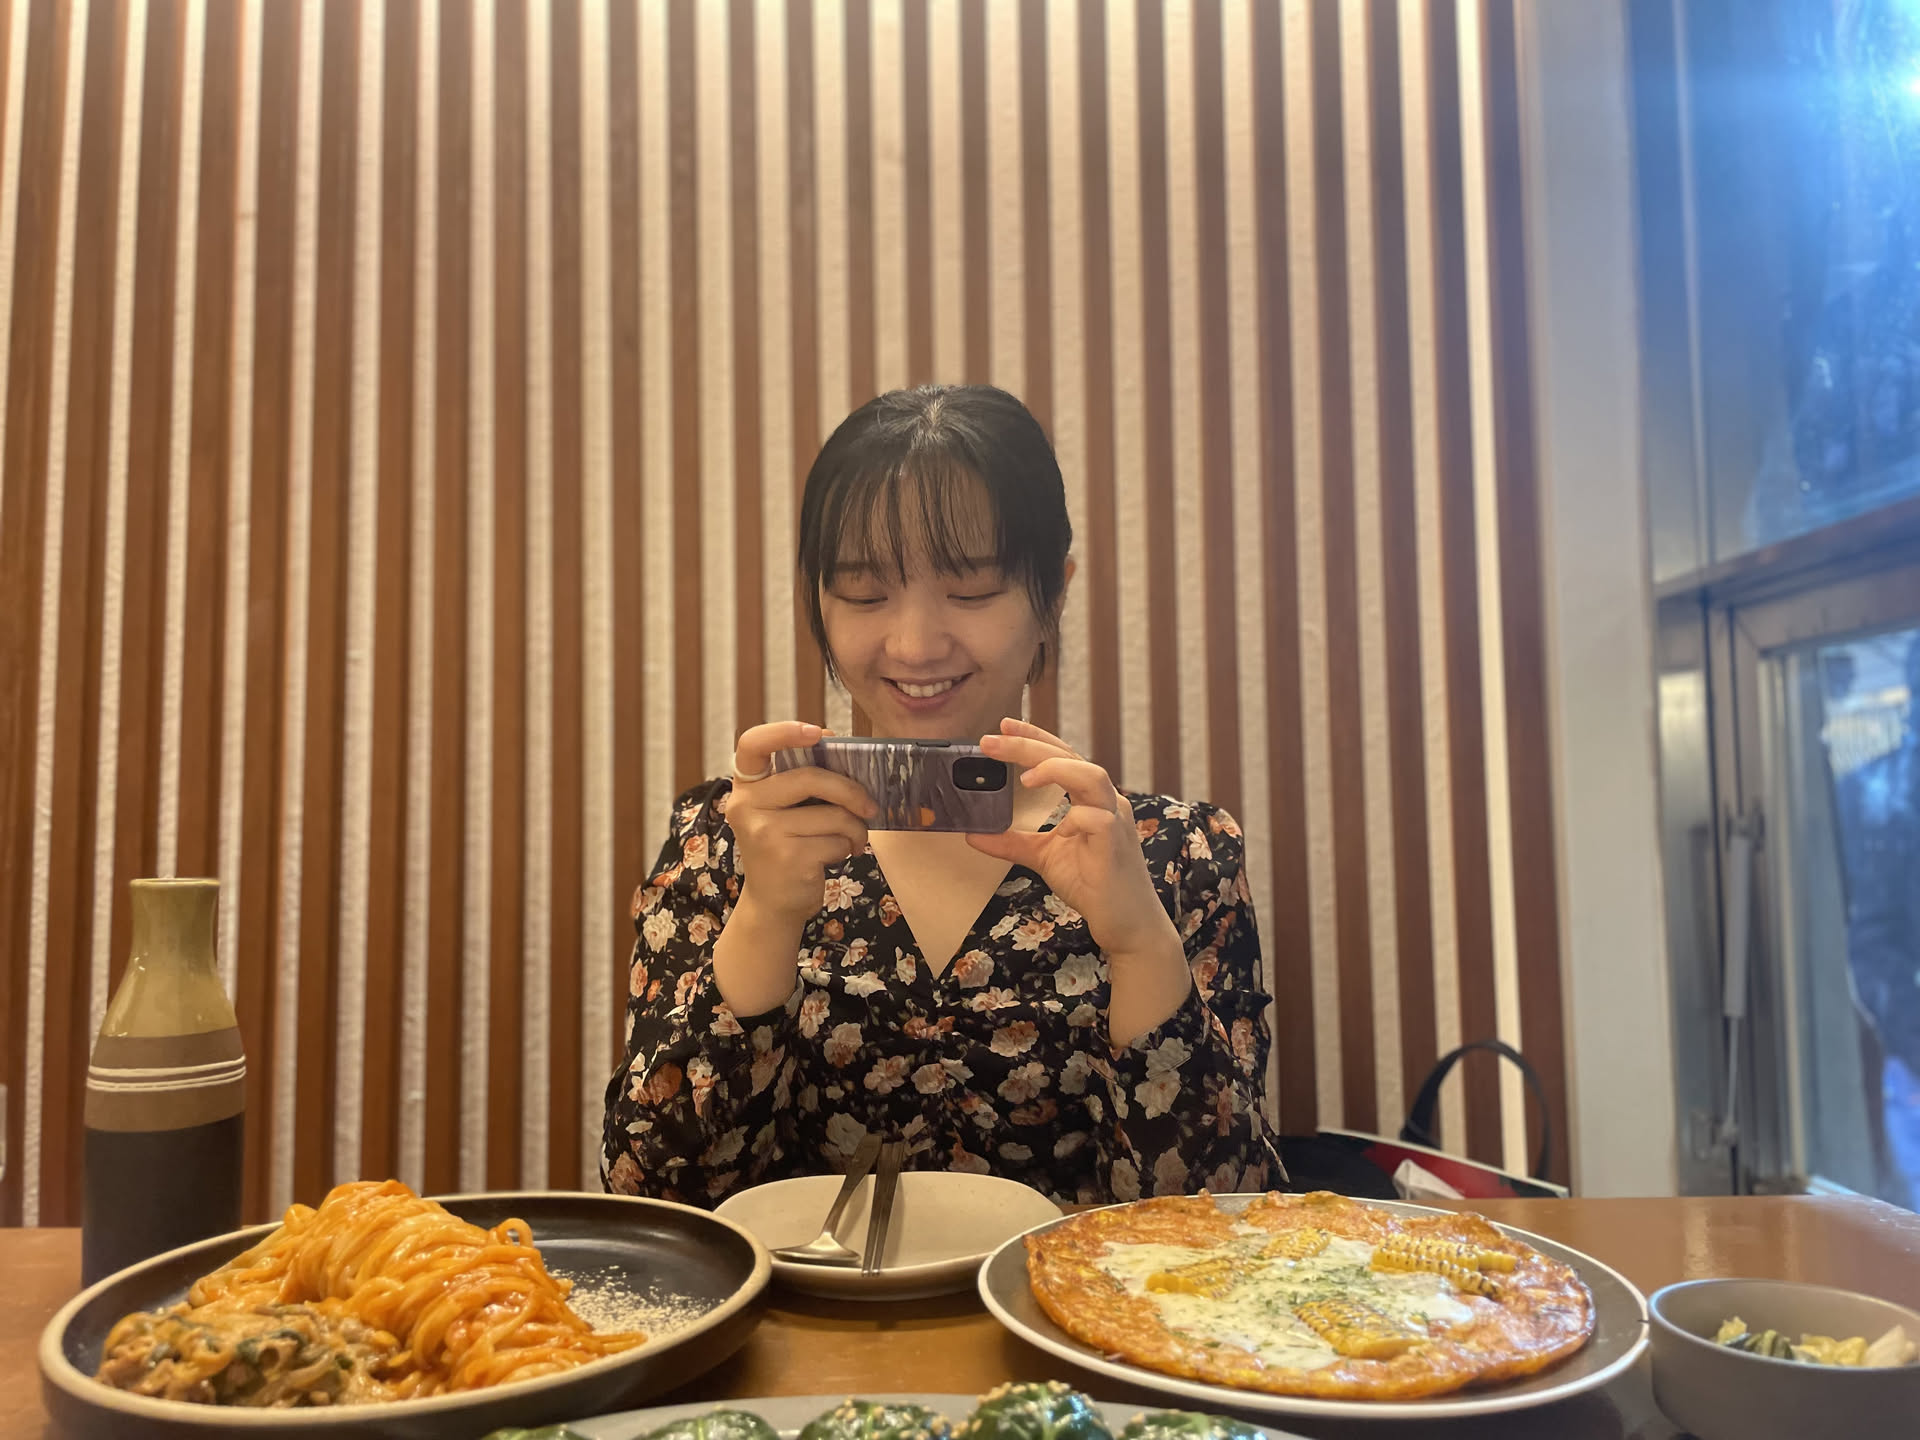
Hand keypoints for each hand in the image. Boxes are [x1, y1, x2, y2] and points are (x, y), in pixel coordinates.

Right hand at [712, 722, 876, 1015]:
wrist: (772, 904)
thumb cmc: (787, 846)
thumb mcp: (784, 810)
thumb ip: (803, 781)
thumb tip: (845, 749)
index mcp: (746, 785)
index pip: (753, 744)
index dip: (785, 732)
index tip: (819, 733)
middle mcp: (746, 805)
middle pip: (810, 778)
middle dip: (850, 790)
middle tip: (870, 806)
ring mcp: (764, 832)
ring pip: (832, 814)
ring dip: (854, 828)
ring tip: (852, 838)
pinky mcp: (786, 858)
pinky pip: (836, 840)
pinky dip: (848, 848)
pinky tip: (838, 856)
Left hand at [965, 718, 1179, 962]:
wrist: (1125, 922)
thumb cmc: (1092, 884)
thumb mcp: (1043, 857)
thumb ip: (1012, 842)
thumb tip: (973, 833)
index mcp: (1090, 798)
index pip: (1062, 755)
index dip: (1034, 737)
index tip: (1003, 725)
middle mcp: (1105, 801)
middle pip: (1072, 757)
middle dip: (1031, 746)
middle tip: (992, 741)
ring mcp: (1115, 821)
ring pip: (1092, 776)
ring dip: (1056, 770)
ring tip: (1025, 777)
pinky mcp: (1116, 845)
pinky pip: (1099, 820)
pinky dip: (1077, 818)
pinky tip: (1061, 829)